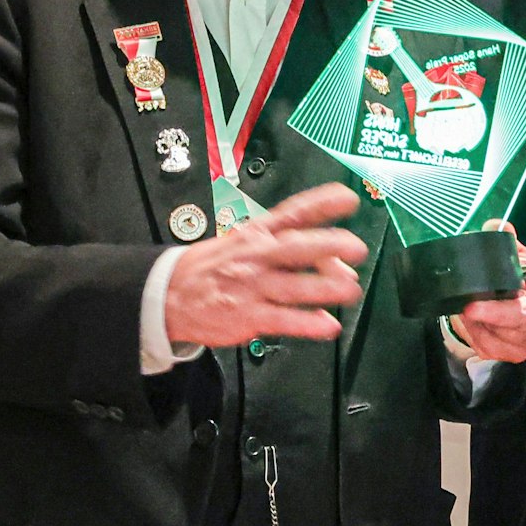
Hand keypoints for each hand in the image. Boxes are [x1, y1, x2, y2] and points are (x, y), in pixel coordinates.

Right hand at [164, 183, 367, 346]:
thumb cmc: (214, 267)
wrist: (169, 294)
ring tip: (351, 290)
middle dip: (329, 246)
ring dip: (326, 288)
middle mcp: (257, 257)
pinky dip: (307, 324)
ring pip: (294, 286)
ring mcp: (252, 286)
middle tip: (357, 248)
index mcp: (258, 234)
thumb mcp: (246, 243)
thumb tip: (337, 264)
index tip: (348, 198)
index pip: (293, 213)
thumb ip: (290, 250)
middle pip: (296, 247)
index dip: (322, 203)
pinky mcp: (247, 316)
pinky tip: (327, 326)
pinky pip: (282, 320)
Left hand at [450, 220, 525, 362]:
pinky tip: (468, 316)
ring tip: (464, 303)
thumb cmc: (521, 276)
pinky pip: (490, 345)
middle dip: (499, 313)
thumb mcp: (518, 255)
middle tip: (473, 306)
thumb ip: (508, 240)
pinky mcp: (513, 353)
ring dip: (480, 320)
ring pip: (505, 335)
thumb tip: (496, 228)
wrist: (504, 301)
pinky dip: (473, 330)